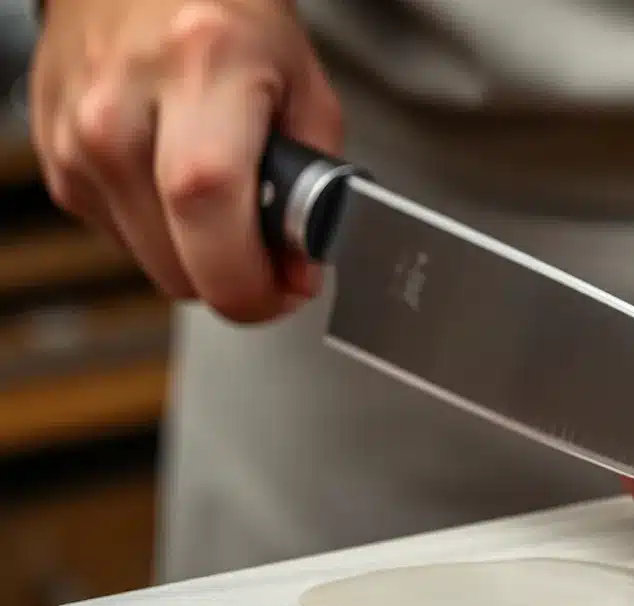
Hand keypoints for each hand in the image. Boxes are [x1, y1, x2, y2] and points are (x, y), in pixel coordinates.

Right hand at [29, 0, 341, 322]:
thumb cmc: (229, 19)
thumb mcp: (305, 85)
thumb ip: (320, 183)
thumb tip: (300, 271)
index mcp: (197, 71)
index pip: (206, 203)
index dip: (248, 276)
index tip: (282, 291)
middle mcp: (120, 105)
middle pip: (175, 258)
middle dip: (235, 280)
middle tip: (270, 257)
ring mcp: (75, 136)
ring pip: (151, 264)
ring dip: (198, 258)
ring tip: (226, 205)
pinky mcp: (53, 161)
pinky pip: (121, 239)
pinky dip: (162, 232)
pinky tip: (177, 184)